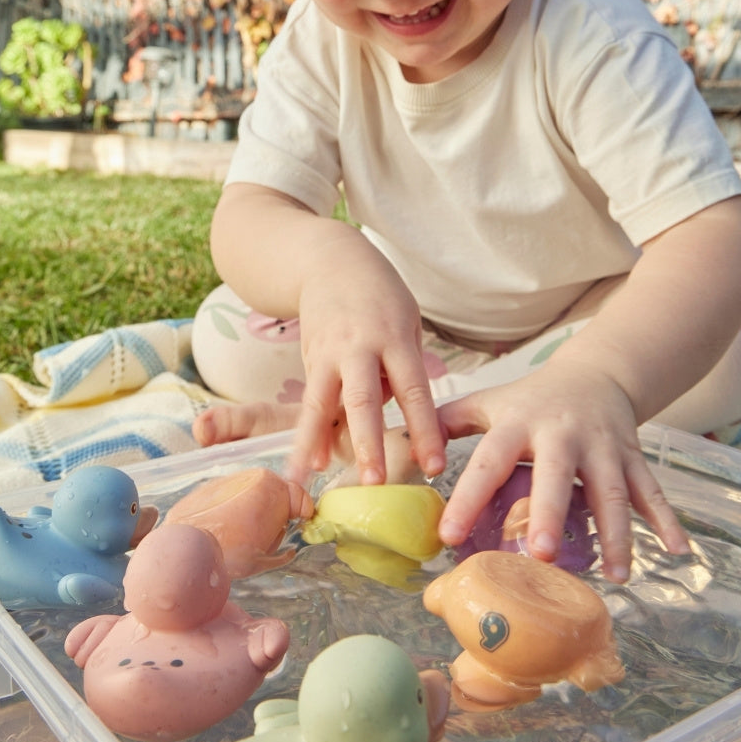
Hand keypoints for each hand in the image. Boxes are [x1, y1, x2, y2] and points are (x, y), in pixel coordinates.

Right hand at [287, 236, 445, 485]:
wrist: (330, 261)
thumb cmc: (380, 296)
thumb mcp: (407, 321)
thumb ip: (403, 368)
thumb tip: (392, 415)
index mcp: (395, 338)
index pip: (415, 391)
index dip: (424, 430)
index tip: (434, 466)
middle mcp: (359, 347)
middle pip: (364, 399)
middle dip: (369, 442)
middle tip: (375, 481)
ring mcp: (328, 353)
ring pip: (321, 403)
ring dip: (318, 443)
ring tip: (310, 478)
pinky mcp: (308, 358)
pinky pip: (310, 401)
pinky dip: (308, 433)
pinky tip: (306, 463)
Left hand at [435, 358, 690, 582]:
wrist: (595, 373)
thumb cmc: (530, 398)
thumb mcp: (486, 402)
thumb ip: (445, 423)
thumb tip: (398, 447)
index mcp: (518, 424)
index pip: (487, 461)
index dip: (468, 497)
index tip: (449, 536)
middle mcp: (562, 435)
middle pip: (556, 477)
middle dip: (550, 515)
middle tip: (542, 555)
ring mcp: (603, 446)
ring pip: (612, 491)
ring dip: (617, 532)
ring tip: (616, 574)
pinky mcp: (633, 456)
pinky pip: (652, 490)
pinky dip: (666, 520)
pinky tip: (677, 552)